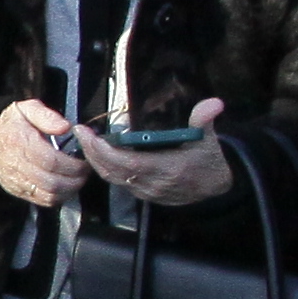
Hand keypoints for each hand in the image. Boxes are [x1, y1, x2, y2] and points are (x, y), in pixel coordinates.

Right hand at [0, 101, 91, 208]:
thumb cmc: (13, 124)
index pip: (51, 160)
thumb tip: (65, 127)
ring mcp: (16, 180)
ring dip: (69, 189)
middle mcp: (15, 164)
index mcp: (19, 142)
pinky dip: (59, 197)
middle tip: (85, 170)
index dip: (72, 163)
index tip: (84, 160)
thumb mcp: (27, 108)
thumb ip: (47, 116)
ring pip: (48, 194)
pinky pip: (42, 201)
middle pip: (52, 180)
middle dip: (74, 178)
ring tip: (78, 178)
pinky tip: (66, 187)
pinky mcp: (18, 191)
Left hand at [81, 97, 234, 205]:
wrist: (216, 188)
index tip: (90, 135)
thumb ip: (205, 120)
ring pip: (112, 178)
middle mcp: (153, 184)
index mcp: (167, 169)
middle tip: (81, 132)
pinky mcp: (144, 194)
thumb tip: (214, 104)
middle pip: (112, 171)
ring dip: (96, 160)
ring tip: (86, 140)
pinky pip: (118, 182)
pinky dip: (106, 168)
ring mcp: (147, 191)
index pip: (128, 163)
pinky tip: (98, 154)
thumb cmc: (209, 161)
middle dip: (92, 152)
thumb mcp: (209, 140)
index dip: (105, 151)